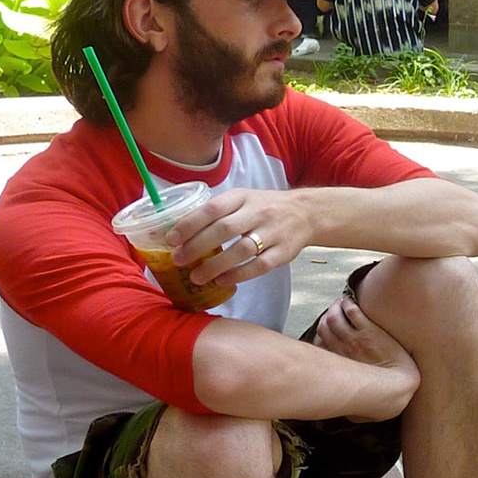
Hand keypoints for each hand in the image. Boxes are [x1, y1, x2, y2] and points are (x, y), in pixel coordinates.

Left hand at [169, 187, 315, 288]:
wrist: (306, 213)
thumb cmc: (265, 207)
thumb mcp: (243, 199)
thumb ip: (218, 211)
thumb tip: (181, 231)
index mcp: (243, 197)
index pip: (213, 209)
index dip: (190, 224)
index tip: (171, 239)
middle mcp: (258, 212)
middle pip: (224, 229)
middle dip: (197, 246)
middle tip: (179, 260)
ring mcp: (273, 232)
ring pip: (241, 250)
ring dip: (215, 265)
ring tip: (196, 277)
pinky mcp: (284, 252)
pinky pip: (259, 266)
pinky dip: (238, 275)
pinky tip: (222, 281)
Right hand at [313, 294, 418, 420]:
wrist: (397, 387)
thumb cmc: (382, 401)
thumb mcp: (359, 411)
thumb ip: (352, 410)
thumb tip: (349, 417)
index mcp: (336, 367)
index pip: (318, 346)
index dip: (320, 338)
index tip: (325, 335)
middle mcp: (339, 350)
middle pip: (324, 327)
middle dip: (326, 318)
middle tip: (331, 313)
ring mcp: (353, 338)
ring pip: (334, 316)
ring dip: (334, 308)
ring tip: (338, 303)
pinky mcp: (368, 331)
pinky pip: (353, 312)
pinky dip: (347, 305)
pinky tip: (348, 301)